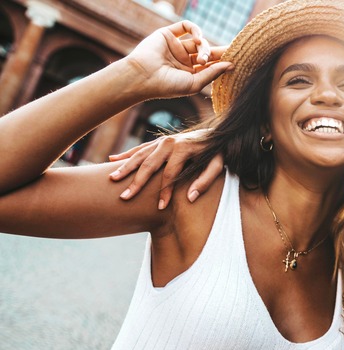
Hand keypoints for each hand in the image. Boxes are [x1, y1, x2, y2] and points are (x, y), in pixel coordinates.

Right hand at [109, 129, 223, 208]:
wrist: (216, 133)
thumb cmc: (216, 153)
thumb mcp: (217, 166)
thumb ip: (206, 180)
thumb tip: (191, 197)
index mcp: (182, 149)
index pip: (170, 175)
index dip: (165, 192)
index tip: (160, 207)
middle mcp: (169, 143)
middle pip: (149, 165)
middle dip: (136, 182)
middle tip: (124, 197)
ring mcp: (162, 141)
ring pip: (139, 155)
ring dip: (125, 167)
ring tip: (112, 179)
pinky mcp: (159, 141)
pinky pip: (140, 148)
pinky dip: (126, 154)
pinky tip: (111, 159)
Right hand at [124, 21, 231, 98]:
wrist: (143, 76)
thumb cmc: (168, 85)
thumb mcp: (195, 83)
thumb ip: (212, 73)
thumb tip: (231, 65)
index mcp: (189, 73)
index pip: (210, 65)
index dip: (222, 61)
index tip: (235, 59)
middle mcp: (183, 60)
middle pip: (207, 52)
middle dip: (217, 53)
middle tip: (225, 54)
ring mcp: (176, 47)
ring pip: (199, 42)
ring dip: (205, 48)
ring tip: (202, 58)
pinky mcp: (168, 34)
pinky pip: (186, 27)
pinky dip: (196, 30)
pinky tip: (199, 39)